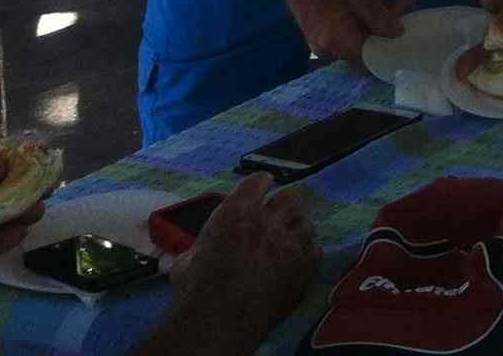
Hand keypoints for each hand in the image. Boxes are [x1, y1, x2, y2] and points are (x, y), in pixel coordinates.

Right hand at [170, 175, 317, 335]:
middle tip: (275, 219)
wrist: (220, 321)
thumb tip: (196, 254)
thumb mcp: (187, 260)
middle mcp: (269, 221)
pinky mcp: (305, 267)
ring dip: (296, 230)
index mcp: (237, 212)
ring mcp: (291, 243)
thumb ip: (201, 247)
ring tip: (287, 241)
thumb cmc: (197, 291)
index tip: (258, 192)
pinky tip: (295, 261)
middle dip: (283, 206)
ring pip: (307, 223)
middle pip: (291, 197)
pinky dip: (306, 254)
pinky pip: (315, 250)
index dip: (259, 186)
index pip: (259, 181)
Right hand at [269, 0, 411, 63]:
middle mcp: (329, 47)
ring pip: (361, 33)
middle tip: (411, 4)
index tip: (411, 40)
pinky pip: (350, 26)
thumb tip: (398, 35)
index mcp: (337, 42)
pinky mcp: (325, 28)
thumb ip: (378, 16)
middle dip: (391, 26)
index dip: (391, 54)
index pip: (369, 62)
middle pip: (368, 44)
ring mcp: (326, 38)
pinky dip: (365, 12)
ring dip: (381, 15)